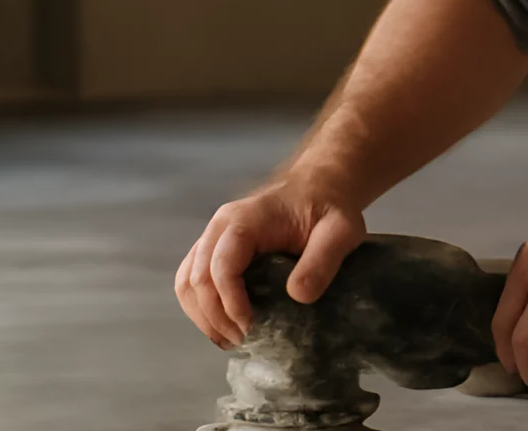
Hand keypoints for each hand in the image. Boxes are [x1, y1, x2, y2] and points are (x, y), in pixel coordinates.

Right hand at [174, 174, 366, 348]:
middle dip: (216, 317)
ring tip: (231, 340)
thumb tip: (297, 295)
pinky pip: (192, 279)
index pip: (221, 266)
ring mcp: (213, 237)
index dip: (231, 303)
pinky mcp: (214, 249)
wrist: (319, 186)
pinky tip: (222, 325)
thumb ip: (323, 260)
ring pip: (187, 282)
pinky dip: (201, 307)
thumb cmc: (329, 207)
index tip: (252, 328)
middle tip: (244, 341)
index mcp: (245, 220)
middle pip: (198, 278)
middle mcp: (220, 227)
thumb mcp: (340, 231)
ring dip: (203, 316)